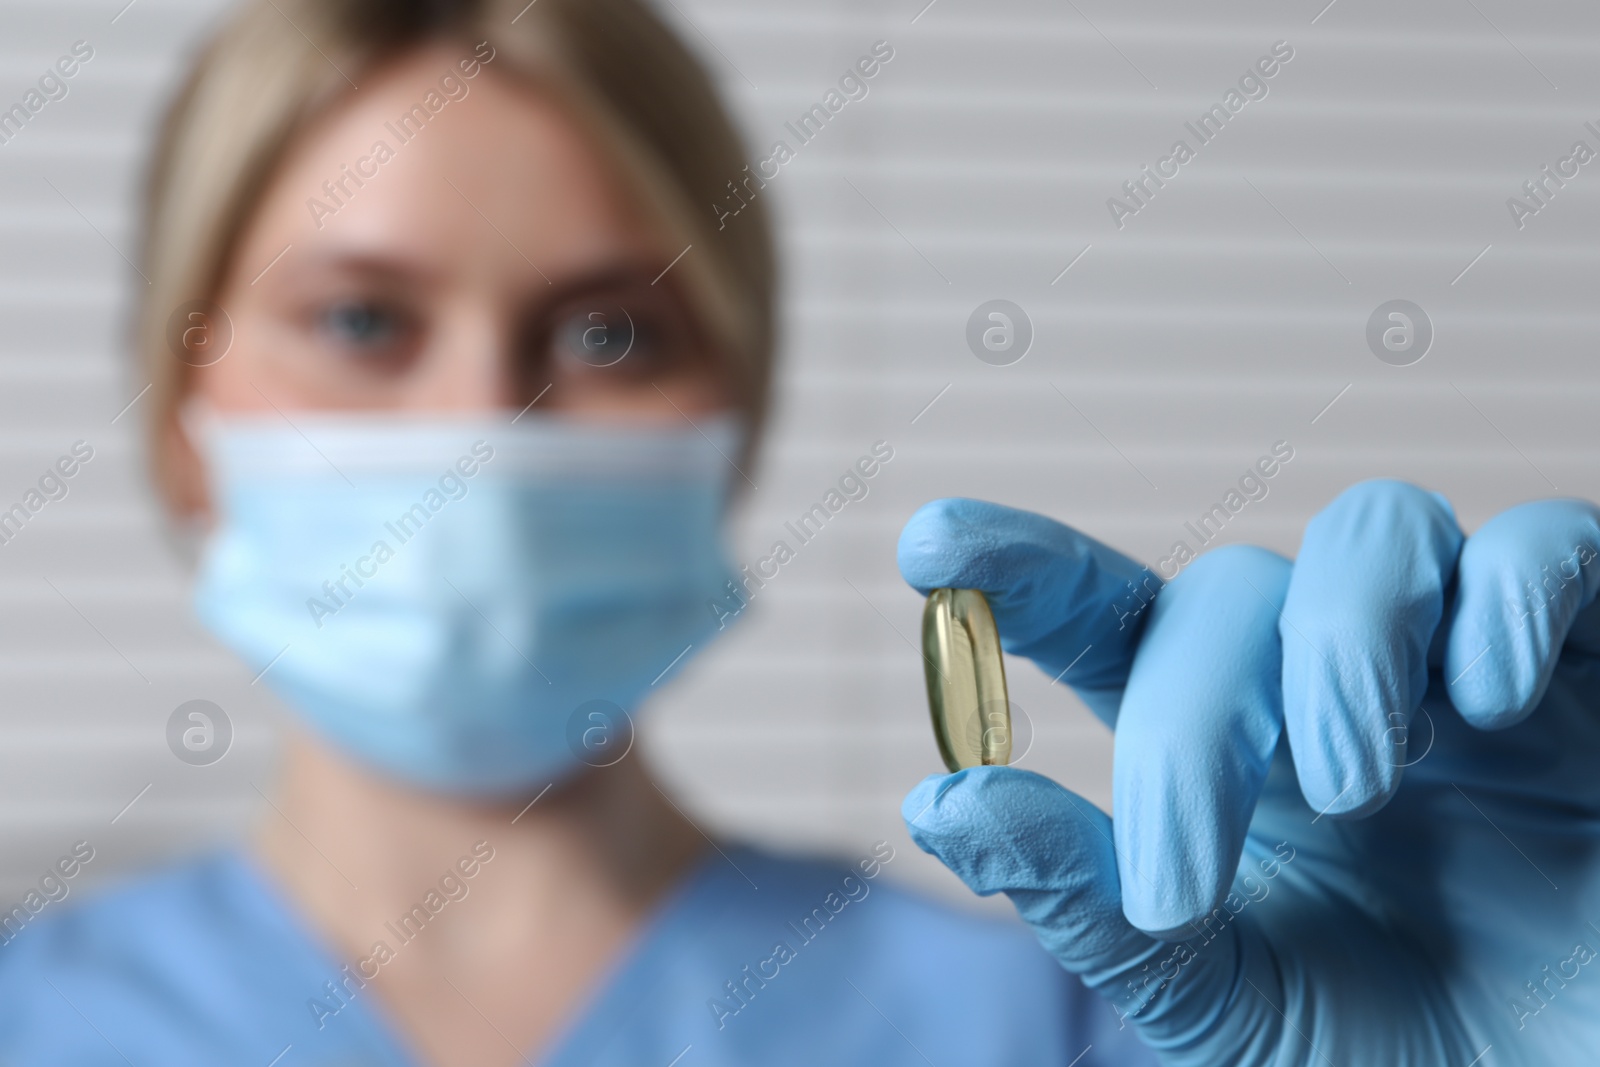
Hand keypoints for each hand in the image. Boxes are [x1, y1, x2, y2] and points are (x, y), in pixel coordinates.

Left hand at [897, 482, 1599, 1064]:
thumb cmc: (1402, 1056)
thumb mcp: (1224, 1001)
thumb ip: (1092, 902)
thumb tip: (938, 800)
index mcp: (1233, 750)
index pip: (1114, 616)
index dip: (1026, 567)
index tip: (928, 542)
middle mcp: (1336, 681)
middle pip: (1230, 594)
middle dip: (1191, 723)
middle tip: (1181, 882)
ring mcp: (1465, 662)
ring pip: (1376, 531)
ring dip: (1339, 645)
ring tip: (1350, 788)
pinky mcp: (1597, 665)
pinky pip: (1554, 547)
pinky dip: (1510, 598)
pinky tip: (1489, 705)